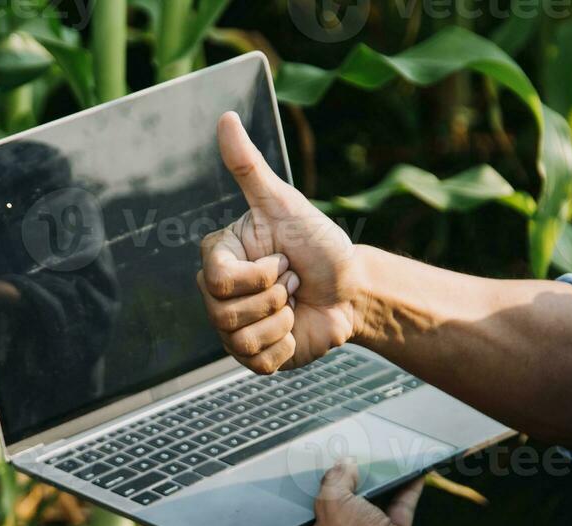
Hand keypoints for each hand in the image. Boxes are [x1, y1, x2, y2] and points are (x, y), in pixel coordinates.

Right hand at [200, 112, 361, 373]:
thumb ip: (249, 166)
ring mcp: (234, 328)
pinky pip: (258, 361)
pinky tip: (296, 328)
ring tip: (294, 303)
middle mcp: (219, 295)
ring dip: (282, 321)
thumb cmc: (319, 243)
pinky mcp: (254, 357)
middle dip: (275, 296)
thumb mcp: (285, 204)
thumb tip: (226, 118)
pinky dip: (286, 345)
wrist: (353, 290)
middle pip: (224, 313)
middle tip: (292, 282)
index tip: (282, 259)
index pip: (218, 280)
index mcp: (219, 258)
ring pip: (240, 339)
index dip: (259, 275)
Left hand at [275, 460, 440, 525]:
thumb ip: (334, 482)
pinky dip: (403, 495)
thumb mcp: (333, 506)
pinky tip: (410, 474)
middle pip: (331, 517)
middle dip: (337, 490)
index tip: (296, 477)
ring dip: (373, 489)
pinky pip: (396, 517)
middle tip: (338, 463)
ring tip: (372, 463)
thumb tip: (342, 467)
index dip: (291, 501)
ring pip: (366, 515)